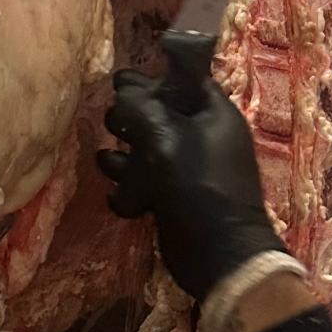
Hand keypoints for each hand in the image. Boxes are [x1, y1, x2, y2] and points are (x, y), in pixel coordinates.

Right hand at [96, 69, 283, 301]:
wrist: (218, 253)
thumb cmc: (198, 184)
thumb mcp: (166, 136)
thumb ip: (140, 106)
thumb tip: (122, 88)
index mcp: (213, 113)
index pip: (182, 79)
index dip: (151, 78)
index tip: (120, 82)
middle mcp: (201, 136)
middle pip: (157, 113)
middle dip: (130, 119)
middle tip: (115, 125)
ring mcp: (186, 168)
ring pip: (144, 150)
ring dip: (123, 158)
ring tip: (113, 164)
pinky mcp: (171, 197)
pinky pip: (143, 183)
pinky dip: (130, 190)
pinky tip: (126, 199)